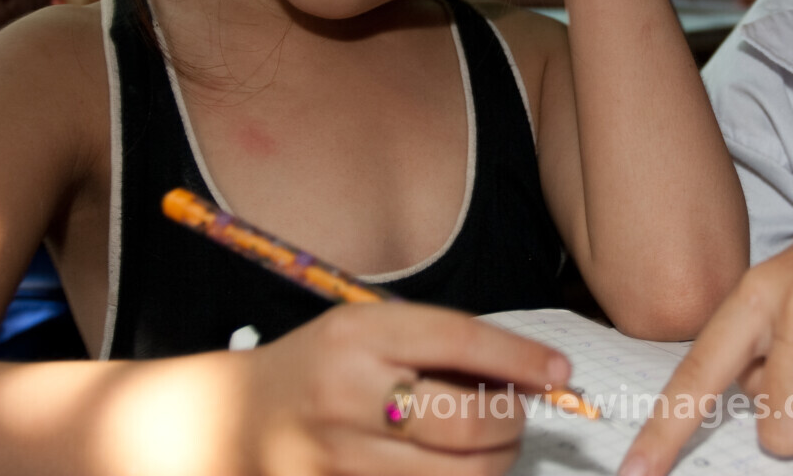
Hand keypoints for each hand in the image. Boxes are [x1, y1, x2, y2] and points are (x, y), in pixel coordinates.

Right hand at [238, 301, 570, 475]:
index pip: (462, 341)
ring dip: (494, 464)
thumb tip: (531, 373)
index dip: (522, 361)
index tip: (560, 374)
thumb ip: (441, 346)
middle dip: (514, 423)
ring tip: (492, 446)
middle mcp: (348, 396)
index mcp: (359, 336)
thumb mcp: (369, 332)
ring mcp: (339, 458)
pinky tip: (457, 469)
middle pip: (468, 423)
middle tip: (519, 417)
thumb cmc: (320, 368)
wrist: (232, 422)